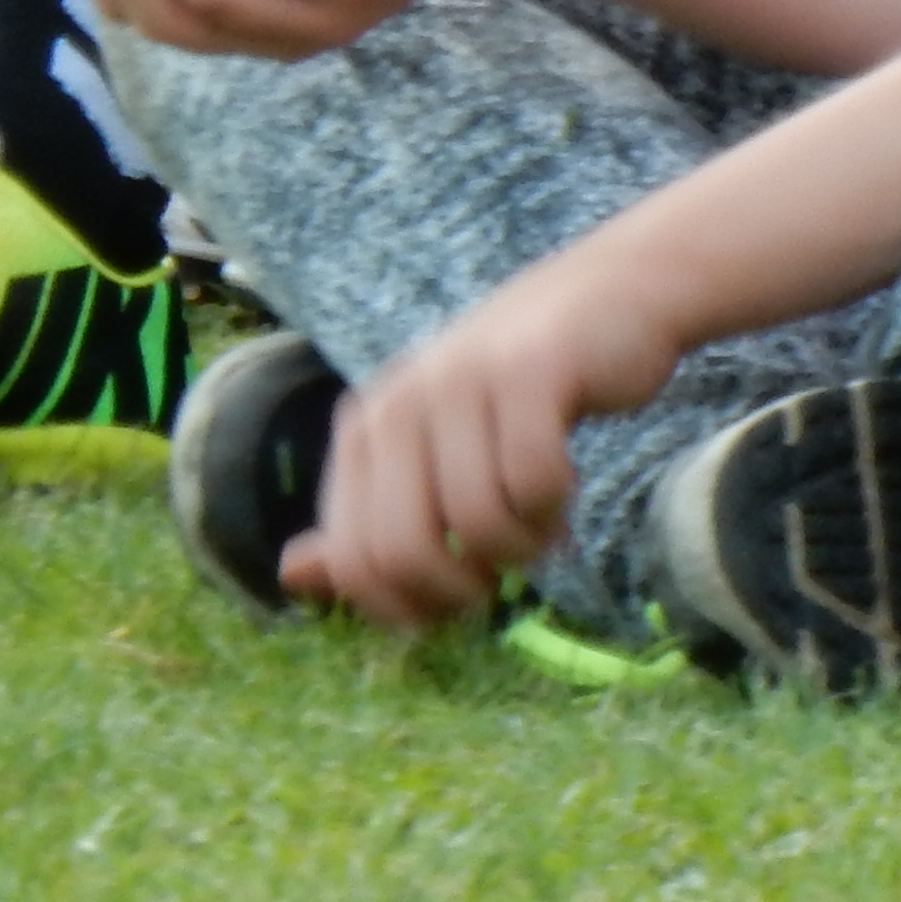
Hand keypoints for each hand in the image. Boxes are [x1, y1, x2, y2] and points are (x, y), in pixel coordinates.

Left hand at [285, 252, 686, 629]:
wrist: (609, 293)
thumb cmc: (515, 390)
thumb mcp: (432, 450)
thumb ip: (366, 516)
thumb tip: (291, 576)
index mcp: (364, 428)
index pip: (353, 561)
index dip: (406, 608)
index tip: (453, 602)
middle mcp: (399, 399)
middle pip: (404, 552)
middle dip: (461, 590)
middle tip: (500, 574)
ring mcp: (460, 379)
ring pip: (478, 523)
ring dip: (522, 547)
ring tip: (540, 522)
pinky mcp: (528, 371)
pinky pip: (534, 482)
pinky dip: (555, 504)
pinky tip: (564, 483)